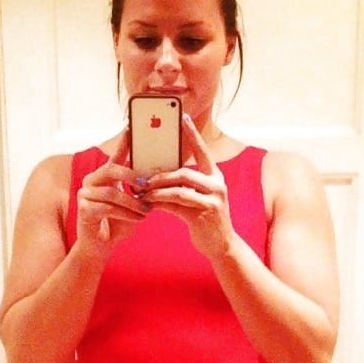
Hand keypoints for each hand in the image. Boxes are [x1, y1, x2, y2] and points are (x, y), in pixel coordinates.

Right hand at [75, 131, 147, 260]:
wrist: (100, 246)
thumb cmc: (118, 224)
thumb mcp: (134, 205)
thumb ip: (141, 191)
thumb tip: (161, 179)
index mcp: (104, 176)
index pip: (115, 156)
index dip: (124, 142)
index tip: (133, 127)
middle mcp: (91, 181)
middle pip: (111, 170)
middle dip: (131, 177)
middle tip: (147, 185)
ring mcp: (85, 194)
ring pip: (112, 193)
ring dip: (133, 202)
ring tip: (147, 211)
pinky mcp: (83, 209)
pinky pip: (107, 208)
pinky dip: (126, 213)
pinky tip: (137, 219)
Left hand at [138, 114, 237, 260]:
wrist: (221, 245)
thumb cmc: (206, 220)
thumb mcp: (200, 199)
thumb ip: (186, 186)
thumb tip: (159, 176)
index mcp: (216, 177)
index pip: (203, 151)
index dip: (193, 135)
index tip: (183, 117)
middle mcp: (216, 186)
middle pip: (184, 173)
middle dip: (160, 176)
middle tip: (142, 179)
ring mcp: (212, 200)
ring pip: (178, 189)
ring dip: (157, 191)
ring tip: (141, 192)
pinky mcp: (204, 215)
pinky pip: (176, 206)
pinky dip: (159, 204)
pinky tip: (148, 204)